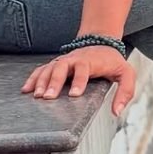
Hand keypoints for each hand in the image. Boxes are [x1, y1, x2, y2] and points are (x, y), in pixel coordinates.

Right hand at [22, 45, 136, 116]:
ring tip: (36, 95)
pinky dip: (33, 78)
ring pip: (49, 68)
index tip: (74, 94)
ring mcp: (64, 61)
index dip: (79, 80)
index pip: (84, 69)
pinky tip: (26, 89)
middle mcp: (74, 59)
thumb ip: (125, 91)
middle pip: (62, 67)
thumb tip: (116, 112)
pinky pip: (42, 69)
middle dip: (54, 81)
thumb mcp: (126, 73)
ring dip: (42, 81)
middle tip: (48, 97)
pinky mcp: (56, 64)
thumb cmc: (113, 62)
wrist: (101, 42)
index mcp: (91, 61)